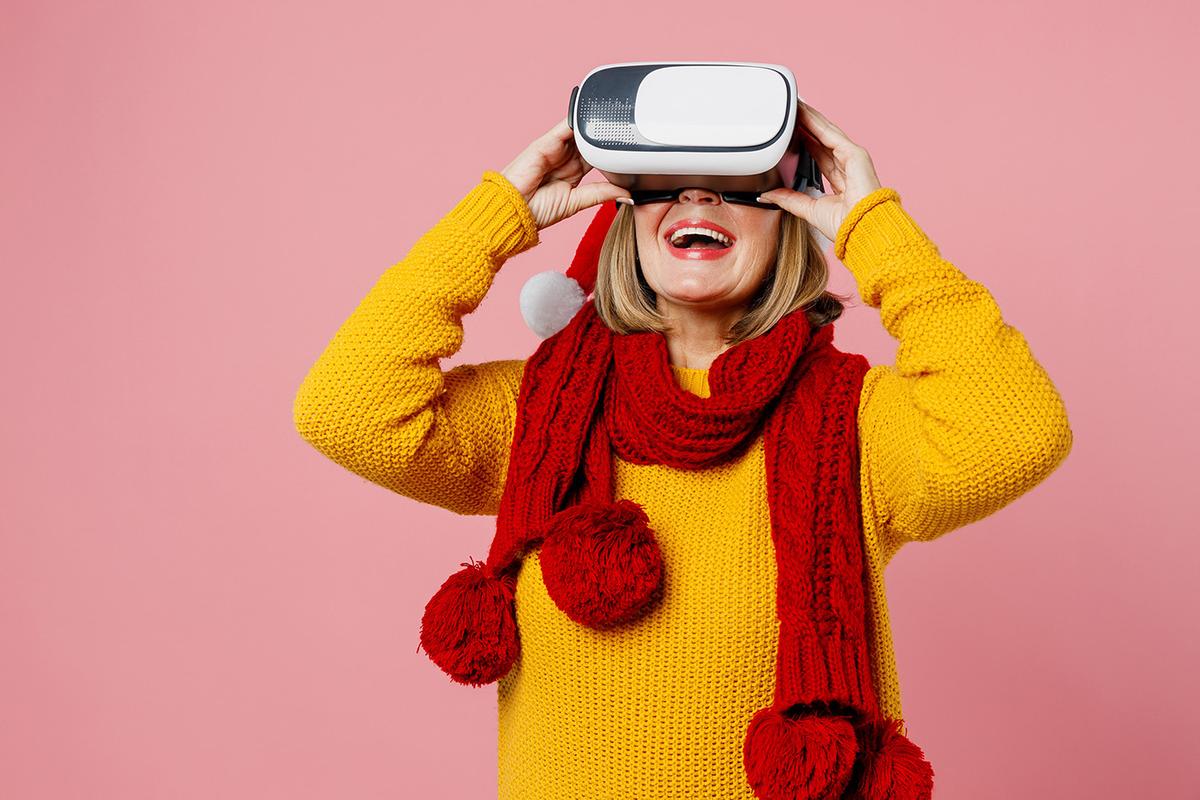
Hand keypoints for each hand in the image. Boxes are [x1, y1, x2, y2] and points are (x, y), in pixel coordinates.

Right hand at [501, 117, 631, 230]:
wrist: (512, 212)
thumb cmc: (535, 211)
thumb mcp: (576, 203)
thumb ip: (600, 194)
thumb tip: (625, 194)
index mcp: (571, 172)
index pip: (596, 155)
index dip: (610, 149)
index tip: (628, 144)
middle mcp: (563, 158)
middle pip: (589, 140)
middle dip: (604, 134)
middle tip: (626, 124)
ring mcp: (554, 149)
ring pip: (579, 131)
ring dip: (593, 124)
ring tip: (614, 114)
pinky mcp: (544, 143)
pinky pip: (564, 127)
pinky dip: (578, 119)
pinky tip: (591, 114)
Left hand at [757, 101, 882, 244]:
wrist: (863, 230)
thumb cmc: (846, 226)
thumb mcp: (808, 209)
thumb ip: (789, 199)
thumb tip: (768, 195)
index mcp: (840, 179)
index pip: (819, 154)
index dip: (805, 141)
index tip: (791, 132)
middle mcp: (847, 165)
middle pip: (822, 139)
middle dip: (807, 125)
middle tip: (790, 111)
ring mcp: (852, 158)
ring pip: (826, 132)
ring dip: (810, 118)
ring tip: (794, 105)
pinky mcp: (855, 154)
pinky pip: (831, 134)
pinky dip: (817, 122)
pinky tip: (804, 112)